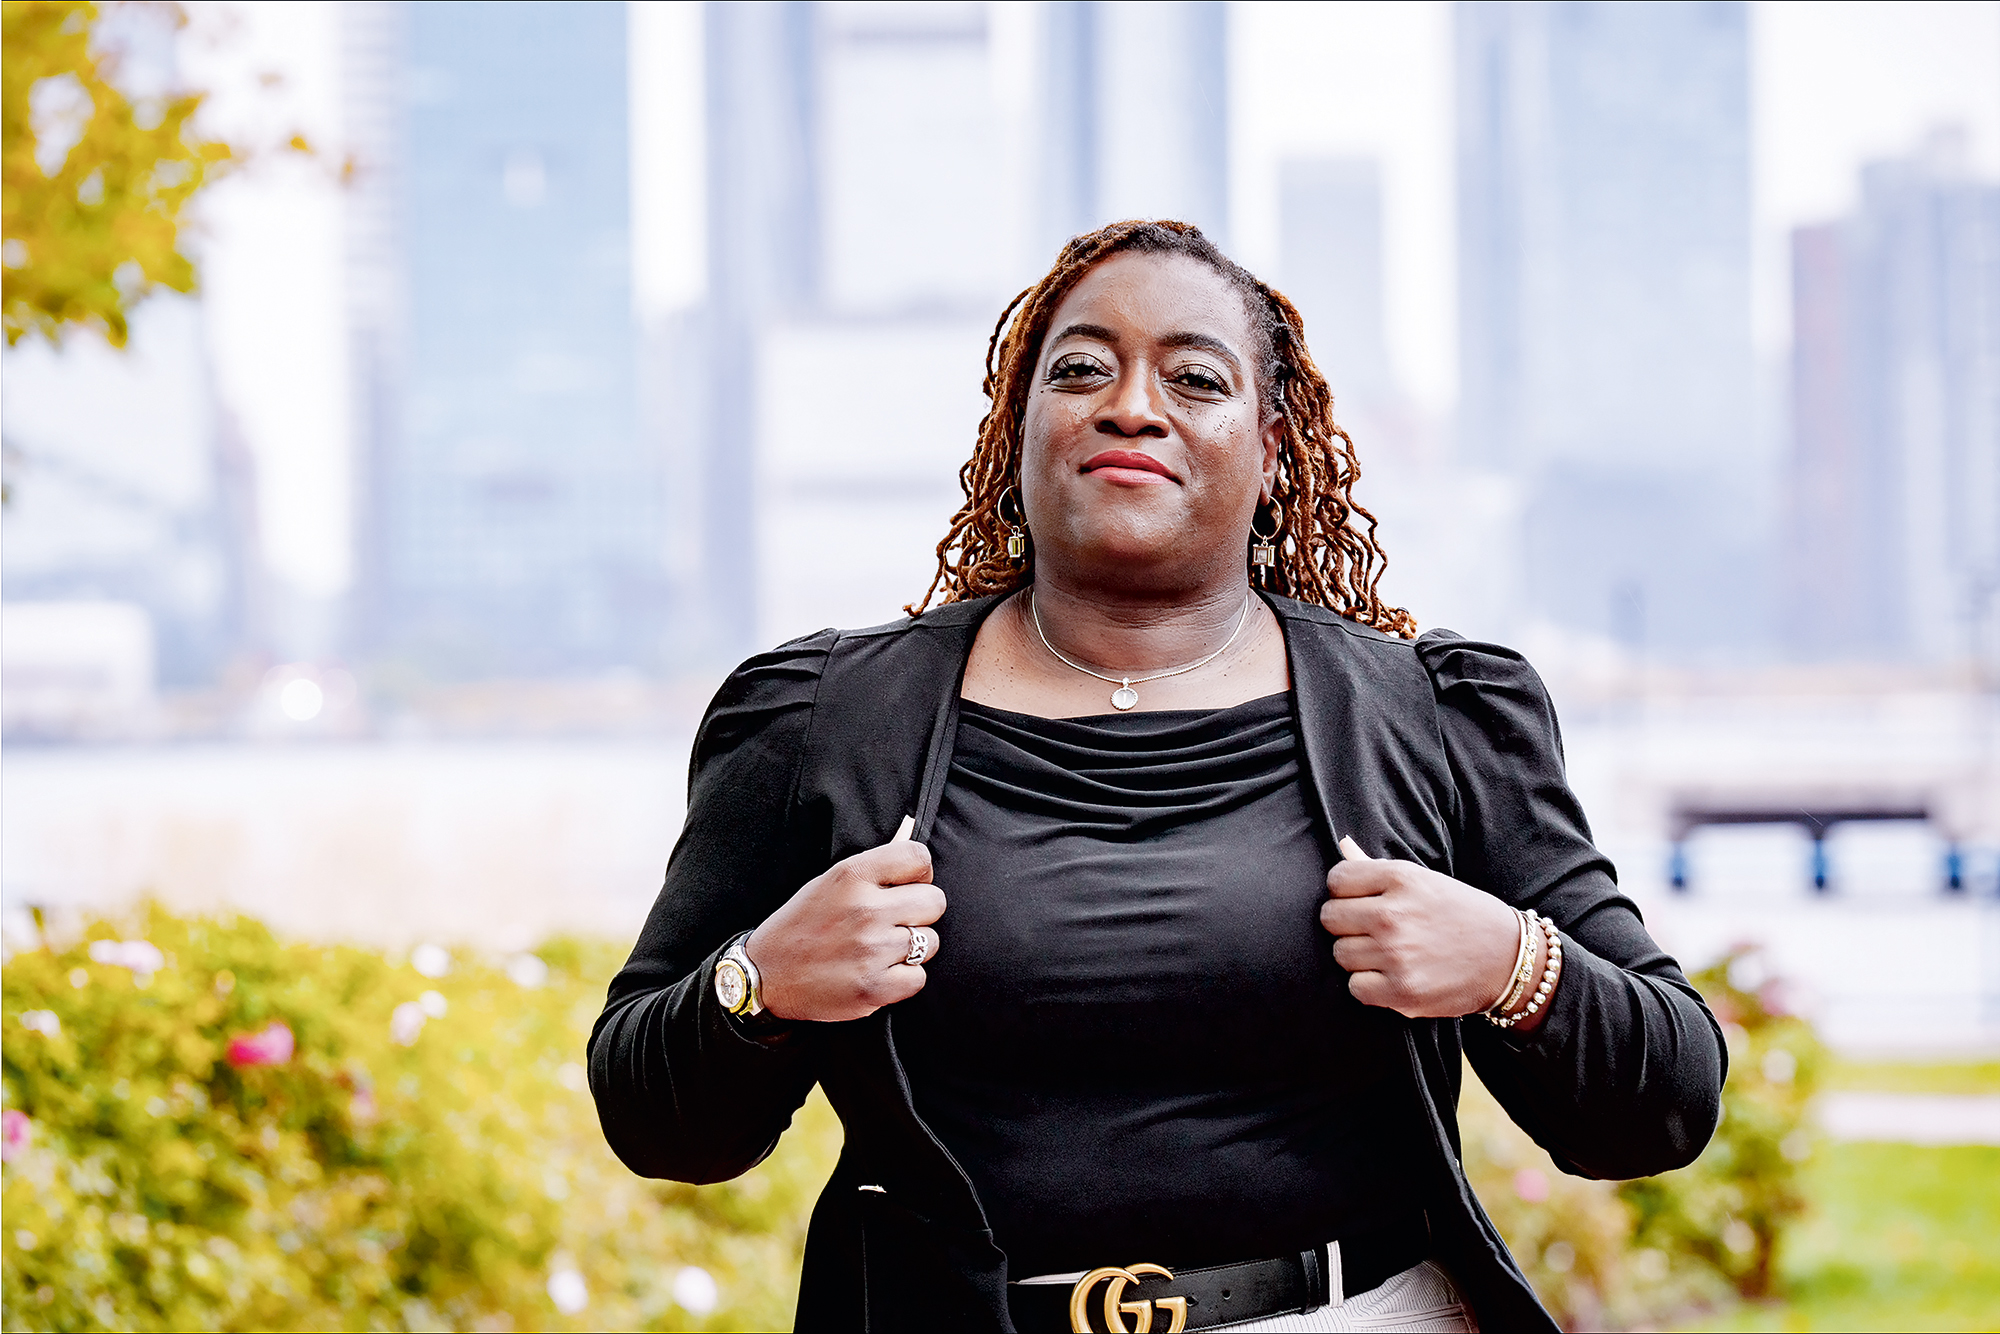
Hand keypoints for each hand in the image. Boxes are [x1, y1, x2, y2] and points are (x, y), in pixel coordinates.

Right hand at [744, 839, 945, 1022]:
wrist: (766, 975)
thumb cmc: (801, 924)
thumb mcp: (829, 881)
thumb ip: (873, 866)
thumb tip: (910, 829)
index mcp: (852, 875)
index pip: (919, 858)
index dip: (920, 873)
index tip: (907, 886)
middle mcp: (865, 910)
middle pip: (935, 902)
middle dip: (920, 912)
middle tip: (894, 921)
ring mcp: (871, 950)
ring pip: (930, 942)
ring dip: (912, 948)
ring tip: (880, 949)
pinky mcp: (874, 988)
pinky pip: (918, 978)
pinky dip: (902, 980)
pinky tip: (878, 972)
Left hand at [1319, 838, 1534, 1023]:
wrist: (1509, 959)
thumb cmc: (1462, 914)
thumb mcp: (1425, 881)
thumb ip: (1377, 868)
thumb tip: (1341, 845)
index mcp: (1400, 878)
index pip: (1336, 880)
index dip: (1345, 892)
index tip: (1362, 901)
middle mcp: (1393, 914)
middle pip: (1330, 918)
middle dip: (1347, 925)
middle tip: (1373, 930)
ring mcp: (1396, 954)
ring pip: (1340, 954)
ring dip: (1358, 957)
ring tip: (1388, 954)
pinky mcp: (1401, 991)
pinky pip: (1355, 987)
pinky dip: (1369, 986)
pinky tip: (1391, 976)